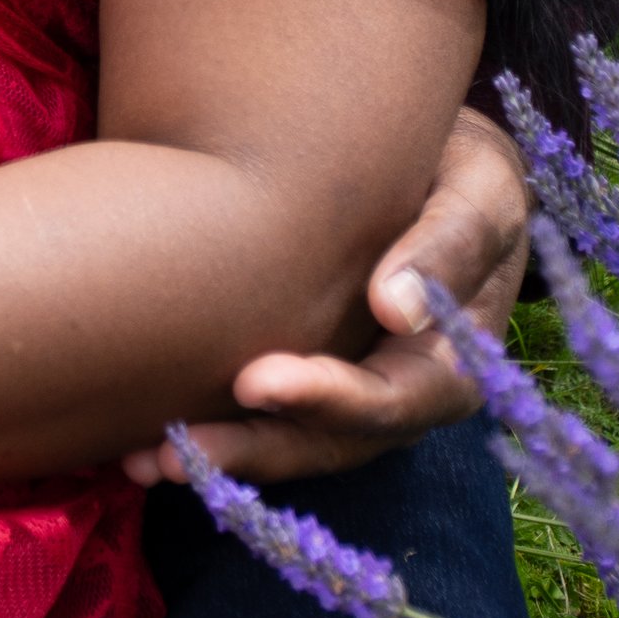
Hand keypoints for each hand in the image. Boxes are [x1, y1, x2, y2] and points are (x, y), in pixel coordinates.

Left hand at [124, 101, 526, 490]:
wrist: (433, 156)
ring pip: (289, 443)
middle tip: (180, 448)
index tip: (256, 381)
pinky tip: (139, 442)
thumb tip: (397, 309)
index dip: (328, 401)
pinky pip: (261, 417)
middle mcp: (399, 393)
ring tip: (145, 461)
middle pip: (329, 444)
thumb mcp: (480, 192)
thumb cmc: (458, 169)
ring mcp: (349, 389)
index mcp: (451, 362)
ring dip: (222, 457)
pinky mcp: (305, 372)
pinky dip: (210, 429)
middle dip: (255, 448)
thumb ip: (450, 244)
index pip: (395, 402)